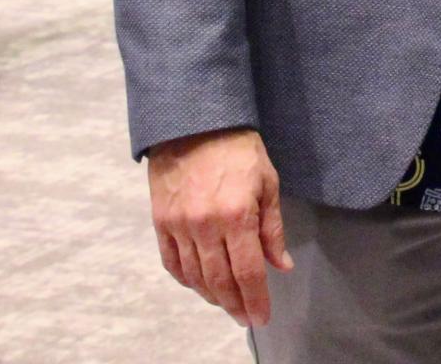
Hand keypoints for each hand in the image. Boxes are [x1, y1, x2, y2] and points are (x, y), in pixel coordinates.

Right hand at [147, 127, 290, 326]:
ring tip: (226, 304)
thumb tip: (280, 265)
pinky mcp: (161, 221)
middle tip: (245, 317)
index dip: (255, 299)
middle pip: (220, 281)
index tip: (261, 317)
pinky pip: (171, 261)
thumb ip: (272, 229)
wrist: (194, 122)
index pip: (248, 272)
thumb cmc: (238, 148)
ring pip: (195, 276)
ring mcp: (179, 225)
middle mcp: (205, 225)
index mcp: (236, 216)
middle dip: (234, 304)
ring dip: (211, 296)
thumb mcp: (267, 183)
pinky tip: (198, 285)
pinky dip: (185, 279)